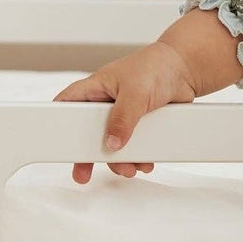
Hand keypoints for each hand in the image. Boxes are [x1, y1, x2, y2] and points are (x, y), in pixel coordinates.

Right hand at [52, 42, 196, 184]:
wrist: (186, 71)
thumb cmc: (157, 67)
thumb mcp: (136, 93)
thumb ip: (123, 118)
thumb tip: (112, 143)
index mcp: (95, 89)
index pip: (66, 105)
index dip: (58, 124)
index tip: (56, 146)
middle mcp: (106, 103)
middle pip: (88, 133)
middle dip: (88, 155)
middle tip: (82, 174)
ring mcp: (123, 115)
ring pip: (112, 143)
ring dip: (119, 160)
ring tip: (128, 169)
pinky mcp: (140, 125)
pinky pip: (134, 146)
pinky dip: (137, 157)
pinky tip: (144, 163)